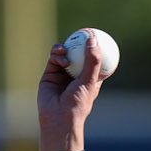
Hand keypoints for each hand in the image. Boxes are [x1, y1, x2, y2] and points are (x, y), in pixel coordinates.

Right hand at [37, 36, 106, 150]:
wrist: (57, 117)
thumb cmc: (77, 104)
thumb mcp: (89, 81)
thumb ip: (92, 61)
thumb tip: (94, 40)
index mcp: (89, 79)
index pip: (95, 60)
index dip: (97, 48)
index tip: (100, 36)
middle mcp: (76, 75)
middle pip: (79, 54)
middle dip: (80, 43)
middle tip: (83, 32)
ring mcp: (62, 74)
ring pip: (65, 54)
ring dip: (66, 48)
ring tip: (66, 48)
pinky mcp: (50, 73)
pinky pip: (54, 58)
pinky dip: (57, 54)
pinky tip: (61, 57)